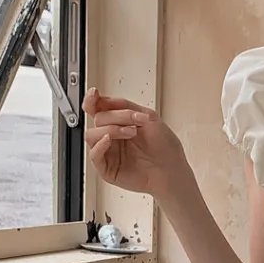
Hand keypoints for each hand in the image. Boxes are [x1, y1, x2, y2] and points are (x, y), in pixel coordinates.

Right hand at [85, 91, 180, 209]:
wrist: (171, 169)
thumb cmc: (164, 146)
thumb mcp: (148, 116)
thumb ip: (123, 106)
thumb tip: (102, 99)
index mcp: (119, 122)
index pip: (98, 108)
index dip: (92, 100)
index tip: (94, 93)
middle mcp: (111, 136)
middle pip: (98, 118)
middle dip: (116, 116)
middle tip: (135, 122)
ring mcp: (108, 152)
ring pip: (91, 135)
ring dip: (111, 129)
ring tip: (131, 132)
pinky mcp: (106, 169)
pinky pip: (94, 155)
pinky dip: (99, 145)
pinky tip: (109, 140)